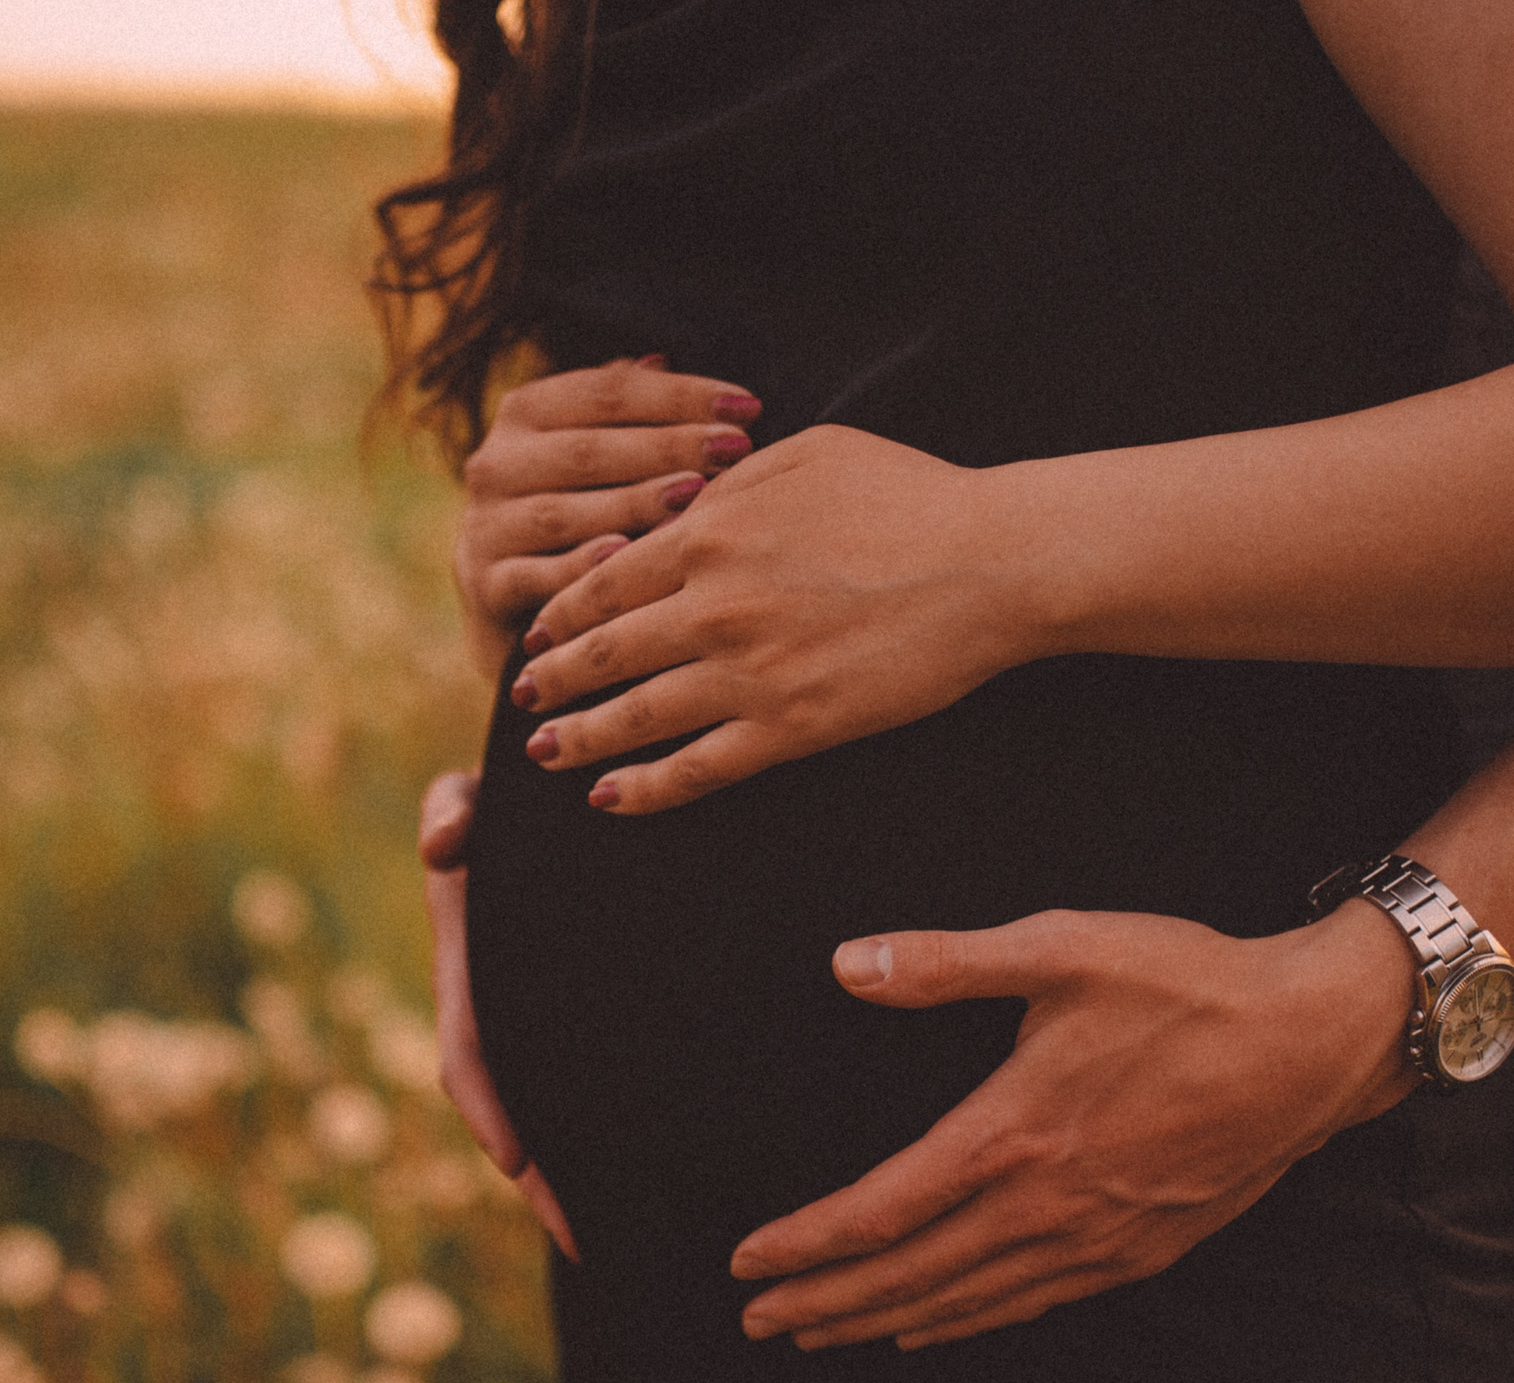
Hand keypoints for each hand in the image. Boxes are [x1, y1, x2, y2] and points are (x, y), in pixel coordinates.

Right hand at [419, 770, 577, 1259]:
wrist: (538, 803)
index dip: (491, 1111)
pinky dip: (605, 1133)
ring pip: (548, 1110)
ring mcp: (533, 1021)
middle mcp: (495, 1008)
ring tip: (622, 1241)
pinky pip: (583, 1086)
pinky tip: (654, 1173)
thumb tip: (444, 850)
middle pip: (509, 1111)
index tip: (517, 1164)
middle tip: (585, 1243)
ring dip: (570, 1177)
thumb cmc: (501, 796)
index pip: (468, 1053)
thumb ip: (452, 810)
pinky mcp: (574, 1022)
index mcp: (466, 969)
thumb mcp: (466, 793)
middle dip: (537, 1180)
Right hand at [454, 358, 761, 675]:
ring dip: (632, 503)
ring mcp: (486, 524)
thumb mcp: (593, 449)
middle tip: (735, 449)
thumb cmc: (579, 507)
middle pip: (589, 449)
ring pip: (564, 511)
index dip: (679, 396)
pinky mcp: (484, 582)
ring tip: (695, 496)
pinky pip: (537, 575)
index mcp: (524, 412)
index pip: (608, 392)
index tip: (748, 407)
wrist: (512, 600)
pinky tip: (627, 556)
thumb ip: (621, 406)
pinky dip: (580, 567)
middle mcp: (496, 461)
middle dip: (668, 447)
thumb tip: (661, 358)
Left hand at [509, 424, 1040, 813]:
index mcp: (710, 533)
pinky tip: (611, 799)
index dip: (561, 613)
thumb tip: (682, 504)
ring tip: (545, 754)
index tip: (537, 634)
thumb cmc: (909, 495)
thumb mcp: (806, 453)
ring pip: (637, 716)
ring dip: (580, 739)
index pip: (605, 581)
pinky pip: (698, 767)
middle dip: (553, 680)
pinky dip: (645, 788)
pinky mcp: (791, 727)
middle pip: (606, 652)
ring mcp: (748, 672)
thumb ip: (730, 481)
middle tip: (523, 698)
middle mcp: (713, 605)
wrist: (989, 564)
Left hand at [727, 902, 1420, 1349]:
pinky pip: (1032, 1304)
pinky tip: (935, 1328)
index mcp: (1014, 1134)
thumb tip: (850, 964)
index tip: (746, 1263)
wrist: (1315, 1040)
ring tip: (822, 1334)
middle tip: (757, 1322)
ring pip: (967, 1302)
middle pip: (910, 1276)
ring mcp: (1098, 1238)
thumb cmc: (1190, 986)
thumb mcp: (1063, 948)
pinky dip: (968, 1322)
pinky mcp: (1142, 1250)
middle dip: (824, 1303)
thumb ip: (949, 961)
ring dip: (883, 1321)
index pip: (881, 1211)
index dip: (806, 1244)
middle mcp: (1048, 1204)